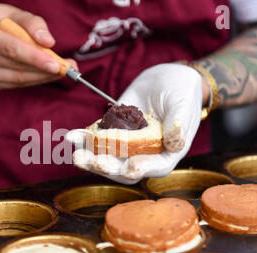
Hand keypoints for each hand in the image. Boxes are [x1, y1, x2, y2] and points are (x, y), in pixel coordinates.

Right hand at [0, 4, 76, 89]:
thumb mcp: (12, 12)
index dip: (35, 58)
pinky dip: (31, 81)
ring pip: (16, 79)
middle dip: (45, 70)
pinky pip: (13, 84)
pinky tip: (43, 75)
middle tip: (69, 69)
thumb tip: (49, 41)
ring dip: (41, 78)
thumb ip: (32, 23)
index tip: (57, 65)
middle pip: (15, 66)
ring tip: (61, 72)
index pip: (11, 48)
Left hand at [66, 63, 203, 183]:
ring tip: (76, 153)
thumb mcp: (183, 104)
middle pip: (124, 168)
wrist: (166, 78)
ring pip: (106, 158)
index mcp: (165, 154)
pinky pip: (96, 140)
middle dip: (108, 166)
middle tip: (93, 161)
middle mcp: (143, 155)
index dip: (143, 169)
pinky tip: (72, 136)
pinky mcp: (112, 133)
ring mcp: (125, 146)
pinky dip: (84, 139)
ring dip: (90, 158)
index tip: (131, 168)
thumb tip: (176, 143)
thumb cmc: (182, 92)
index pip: (154, 167)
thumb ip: (179, 123)